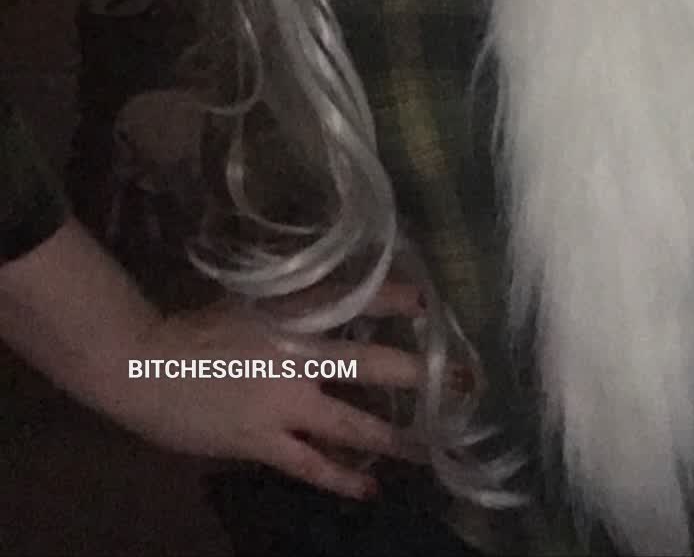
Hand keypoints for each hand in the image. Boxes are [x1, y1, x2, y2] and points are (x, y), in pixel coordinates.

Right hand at [109, 279, 428, 499]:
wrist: (147, 365)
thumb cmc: (203, 327)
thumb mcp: (257, 297)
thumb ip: (304, 296)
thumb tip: (350, 287)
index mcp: (295, 313)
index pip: (360, 298)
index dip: (399, 300)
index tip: (434, 306)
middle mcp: (298, 355)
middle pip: (372, 365)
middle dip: (420, 373)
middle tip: (464, 380)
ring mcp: (283, 402)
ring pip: (351, 423)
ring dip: (394, 434)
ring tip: (430, 443)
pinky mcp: (263, 441)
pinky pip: (312, 464)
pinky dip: (343, 477)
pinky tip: (371, 487)